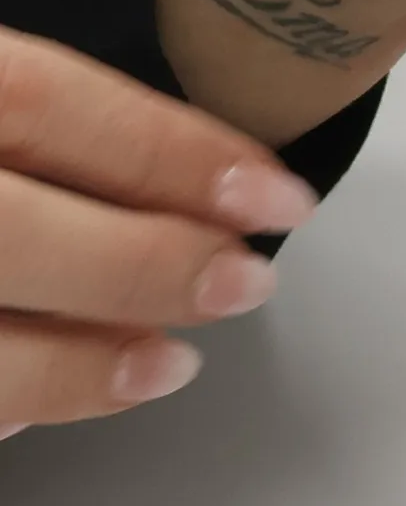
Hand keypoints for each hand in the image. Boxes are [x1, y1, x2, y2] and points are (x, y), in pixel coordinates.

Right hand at [0, 26, 317, 435]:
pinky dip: (8, 406)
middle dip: (147, 265)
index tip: (279, 196)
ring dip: (81, 367)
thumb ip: (45, 124)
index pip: (39, 100)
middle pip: (12, 230)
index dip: (173, 153)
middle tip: (244, 282)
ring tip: (170, 363)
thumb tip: (198, 181)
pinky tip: (48, 404)